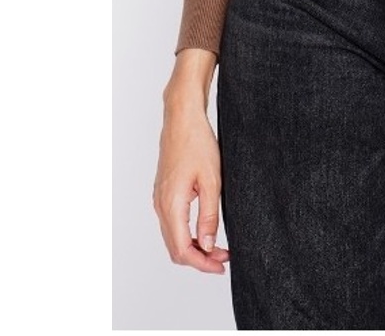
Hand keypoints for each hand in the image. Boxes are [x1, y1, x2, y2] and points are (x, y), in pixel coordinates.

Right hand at [153, 97, 229, 273]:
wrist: (182, 119)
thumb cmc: (197, 143)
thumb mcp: (212, 180)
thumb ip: (209, 215)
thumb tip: (208, 245)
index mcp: (171, 205)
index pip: (183, 250)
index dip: (202, 263)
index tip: (222, 265)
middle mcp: (160, 206)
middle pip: (175, 248)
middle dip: (199, 258)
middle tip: (224, 258)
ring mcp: (159, 200)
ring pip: (173, 237)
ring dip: (194, 247)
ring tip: (218, 246)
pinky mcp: (163, 193)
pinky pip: (172, 224)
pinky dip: (187, 234)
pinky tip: (204, 230)